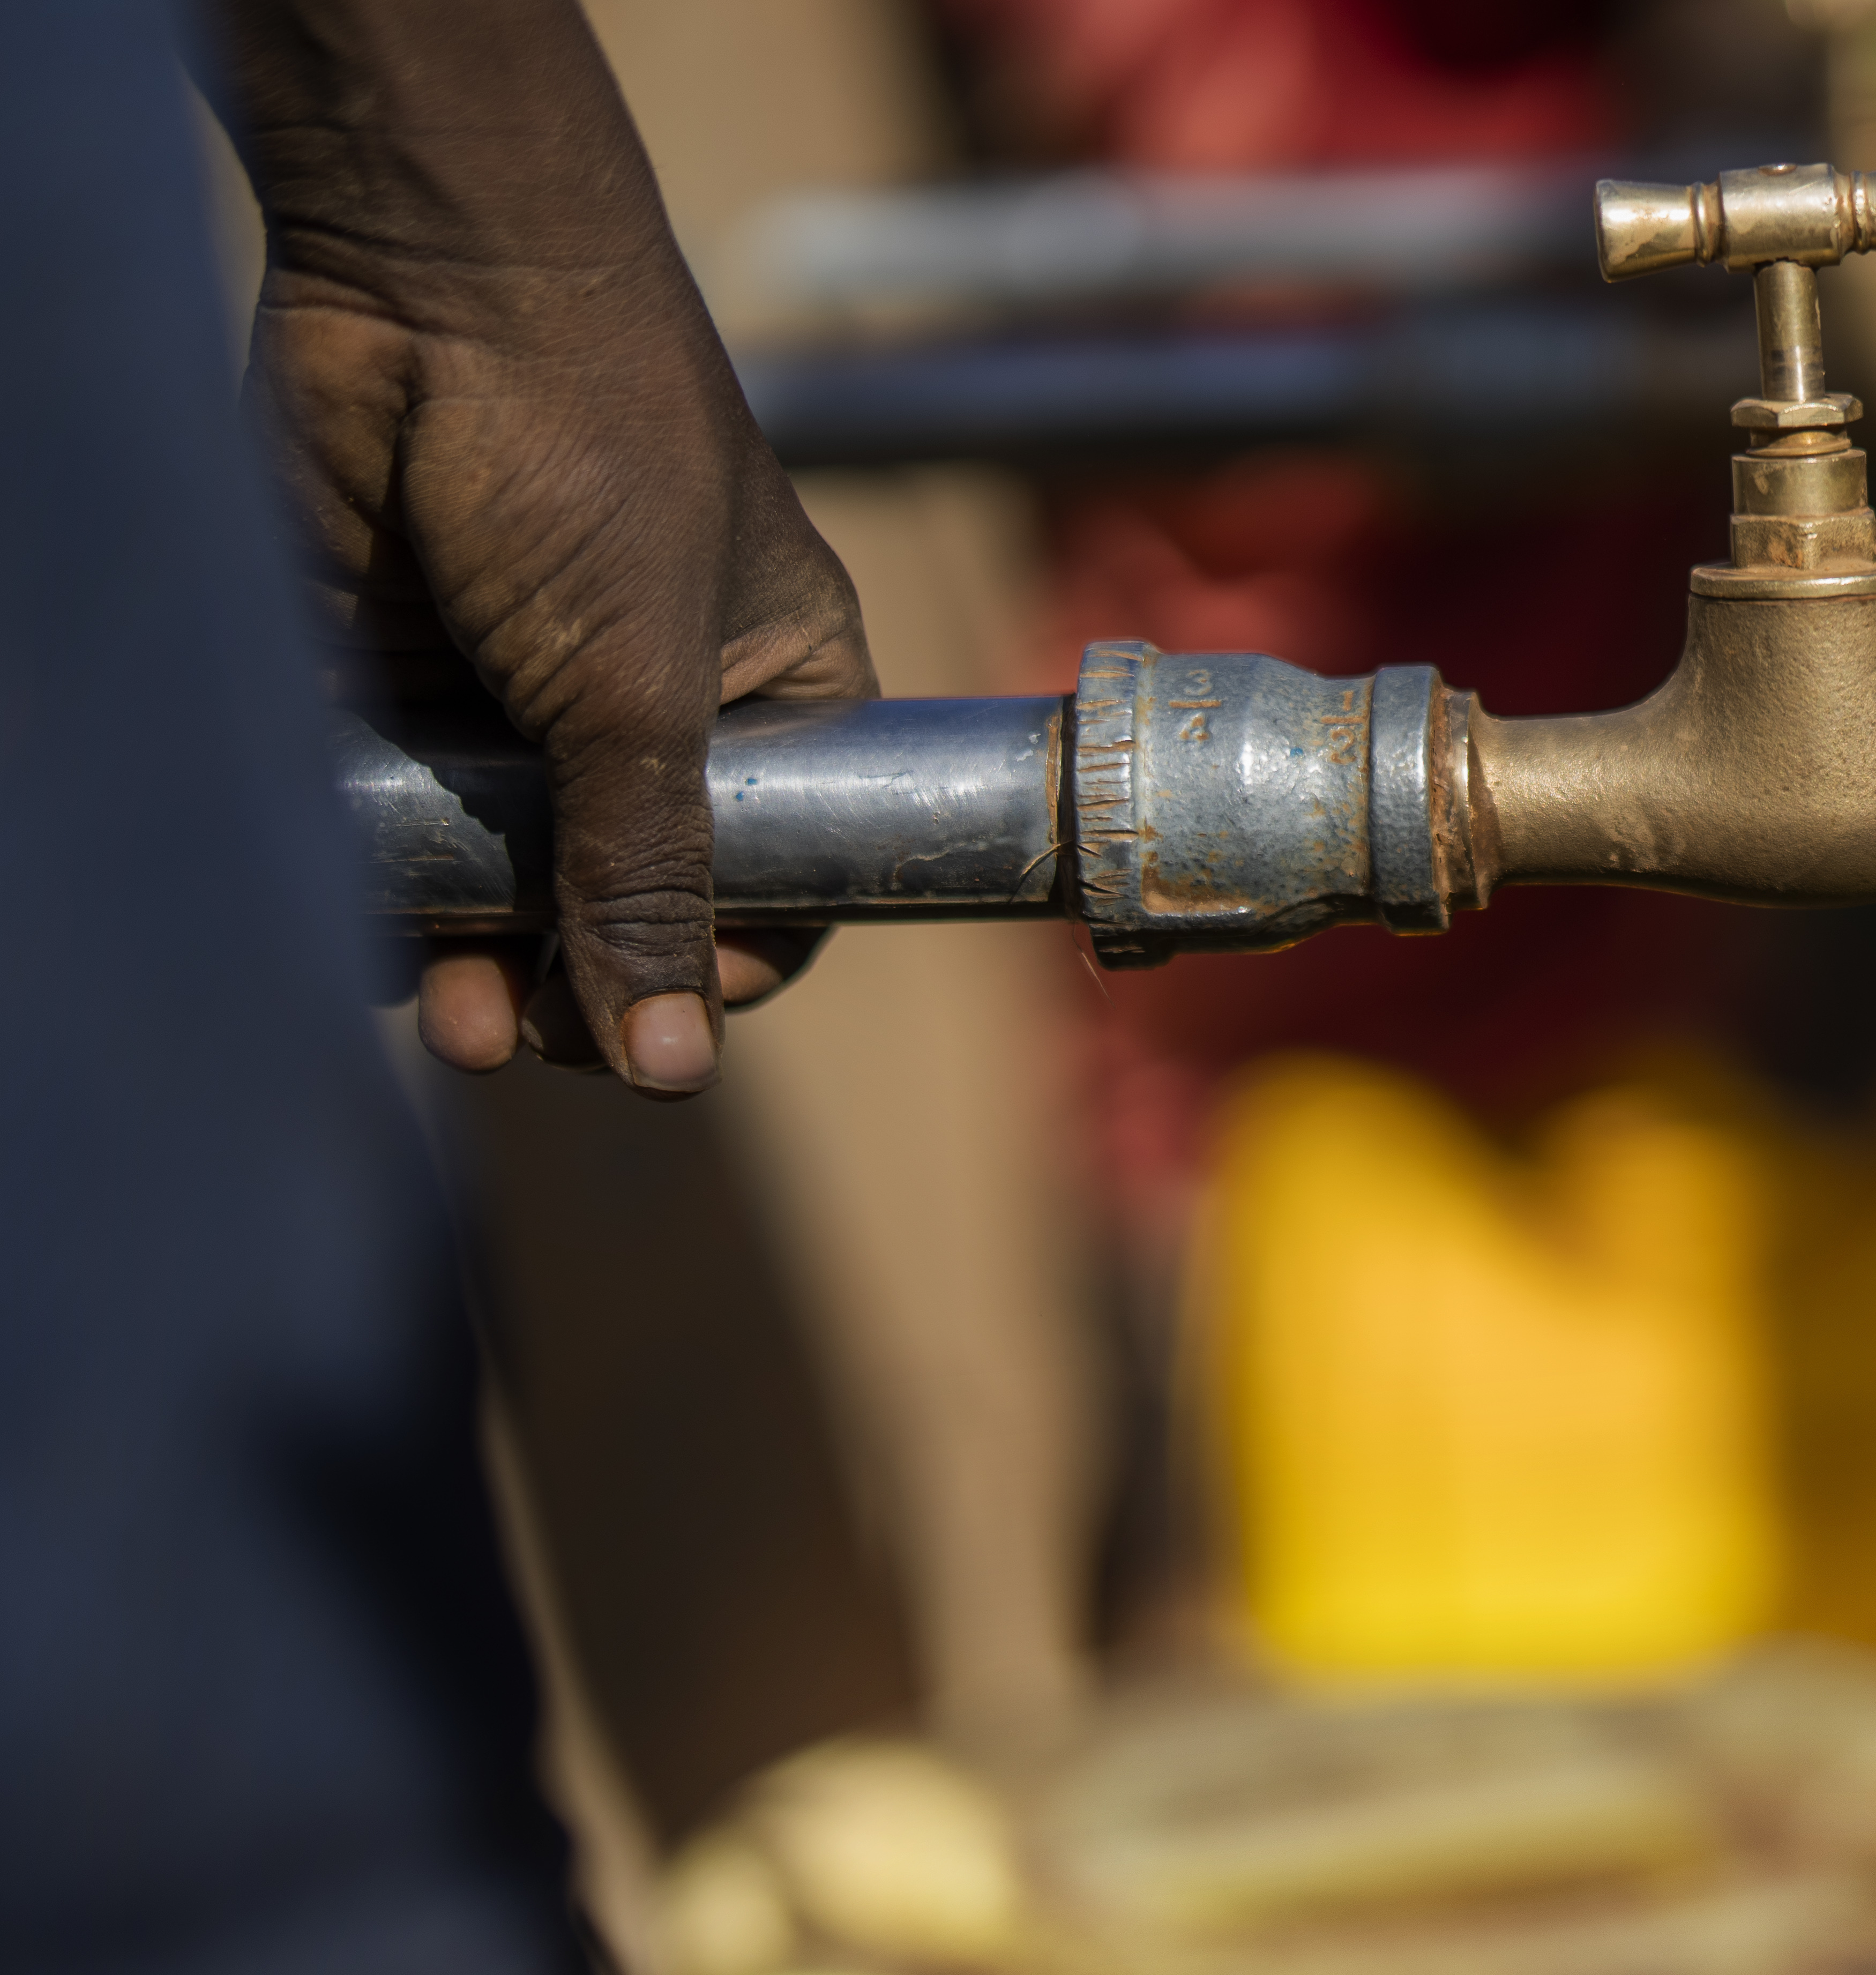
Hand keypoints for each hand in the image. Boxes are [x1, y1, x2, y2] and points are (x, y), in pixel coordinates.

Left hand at [213, 0, 873, 1091]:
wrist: (426, 285)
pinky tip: (381, 945)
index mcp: (773, 692)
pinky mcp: (399, 677)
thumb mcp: (642, 692)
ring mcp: (520, 691)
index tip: (663, 1023)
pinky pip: (402, 818)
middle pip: (630, 891)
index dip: (726, 962)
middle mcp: (650, 704)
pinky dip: (388, 890)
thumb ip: (648, 879)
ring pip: (510, 872)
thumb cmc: (596, 460)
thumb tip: (671, 1072)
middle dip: (582, 984)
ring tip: (458, 1025)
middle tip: (526, 1038)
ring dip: (483, 962)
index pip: (778, 871)